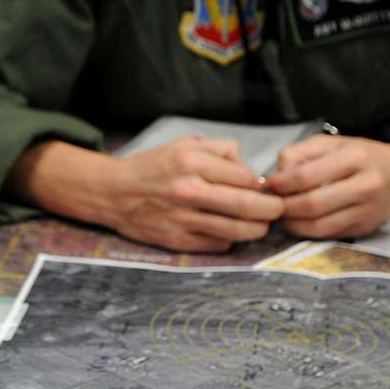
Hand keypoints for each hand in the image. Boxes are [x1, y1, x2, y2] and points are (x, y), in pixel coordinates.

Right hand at [100, 135, 283, 251]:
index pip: (245, 177)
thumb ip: (220, 150)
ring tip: (261, 225)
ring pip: (237, 230)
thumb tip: (250, 170)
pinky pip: (218, 244)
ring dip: (257, 229)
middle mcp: (187, 190)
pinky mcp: (177, 240)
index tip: (266, 188)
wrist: (112, 192)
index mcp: (190, 162)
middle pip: (247, 205)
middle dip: (271, 210)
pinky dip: (231, 239)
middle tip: (278, 210)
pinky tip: (231, 232)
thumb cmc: (152, 167)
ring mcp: (182, 218)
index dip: (262, 185)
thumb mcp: (183, 145)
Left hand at [263, 133, 389, 238]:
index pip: (307, 176)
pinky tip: (298, 223)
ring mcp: (367, 210)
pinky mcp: (365, 228)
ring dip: (293, 224)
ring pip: (320, 226)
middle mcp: (366, 185)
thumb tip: (275, 178)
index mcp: (355, 158)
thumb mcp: (331, 143)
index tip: (269, 185)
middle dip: (285, 207)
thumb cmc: (360, 156)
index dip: (282, 183)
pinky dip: (307, 232)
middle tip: (272, 205)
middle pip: (312, 204)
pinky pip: (329, 235)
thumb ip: (300, 154)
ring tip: (282, 216)